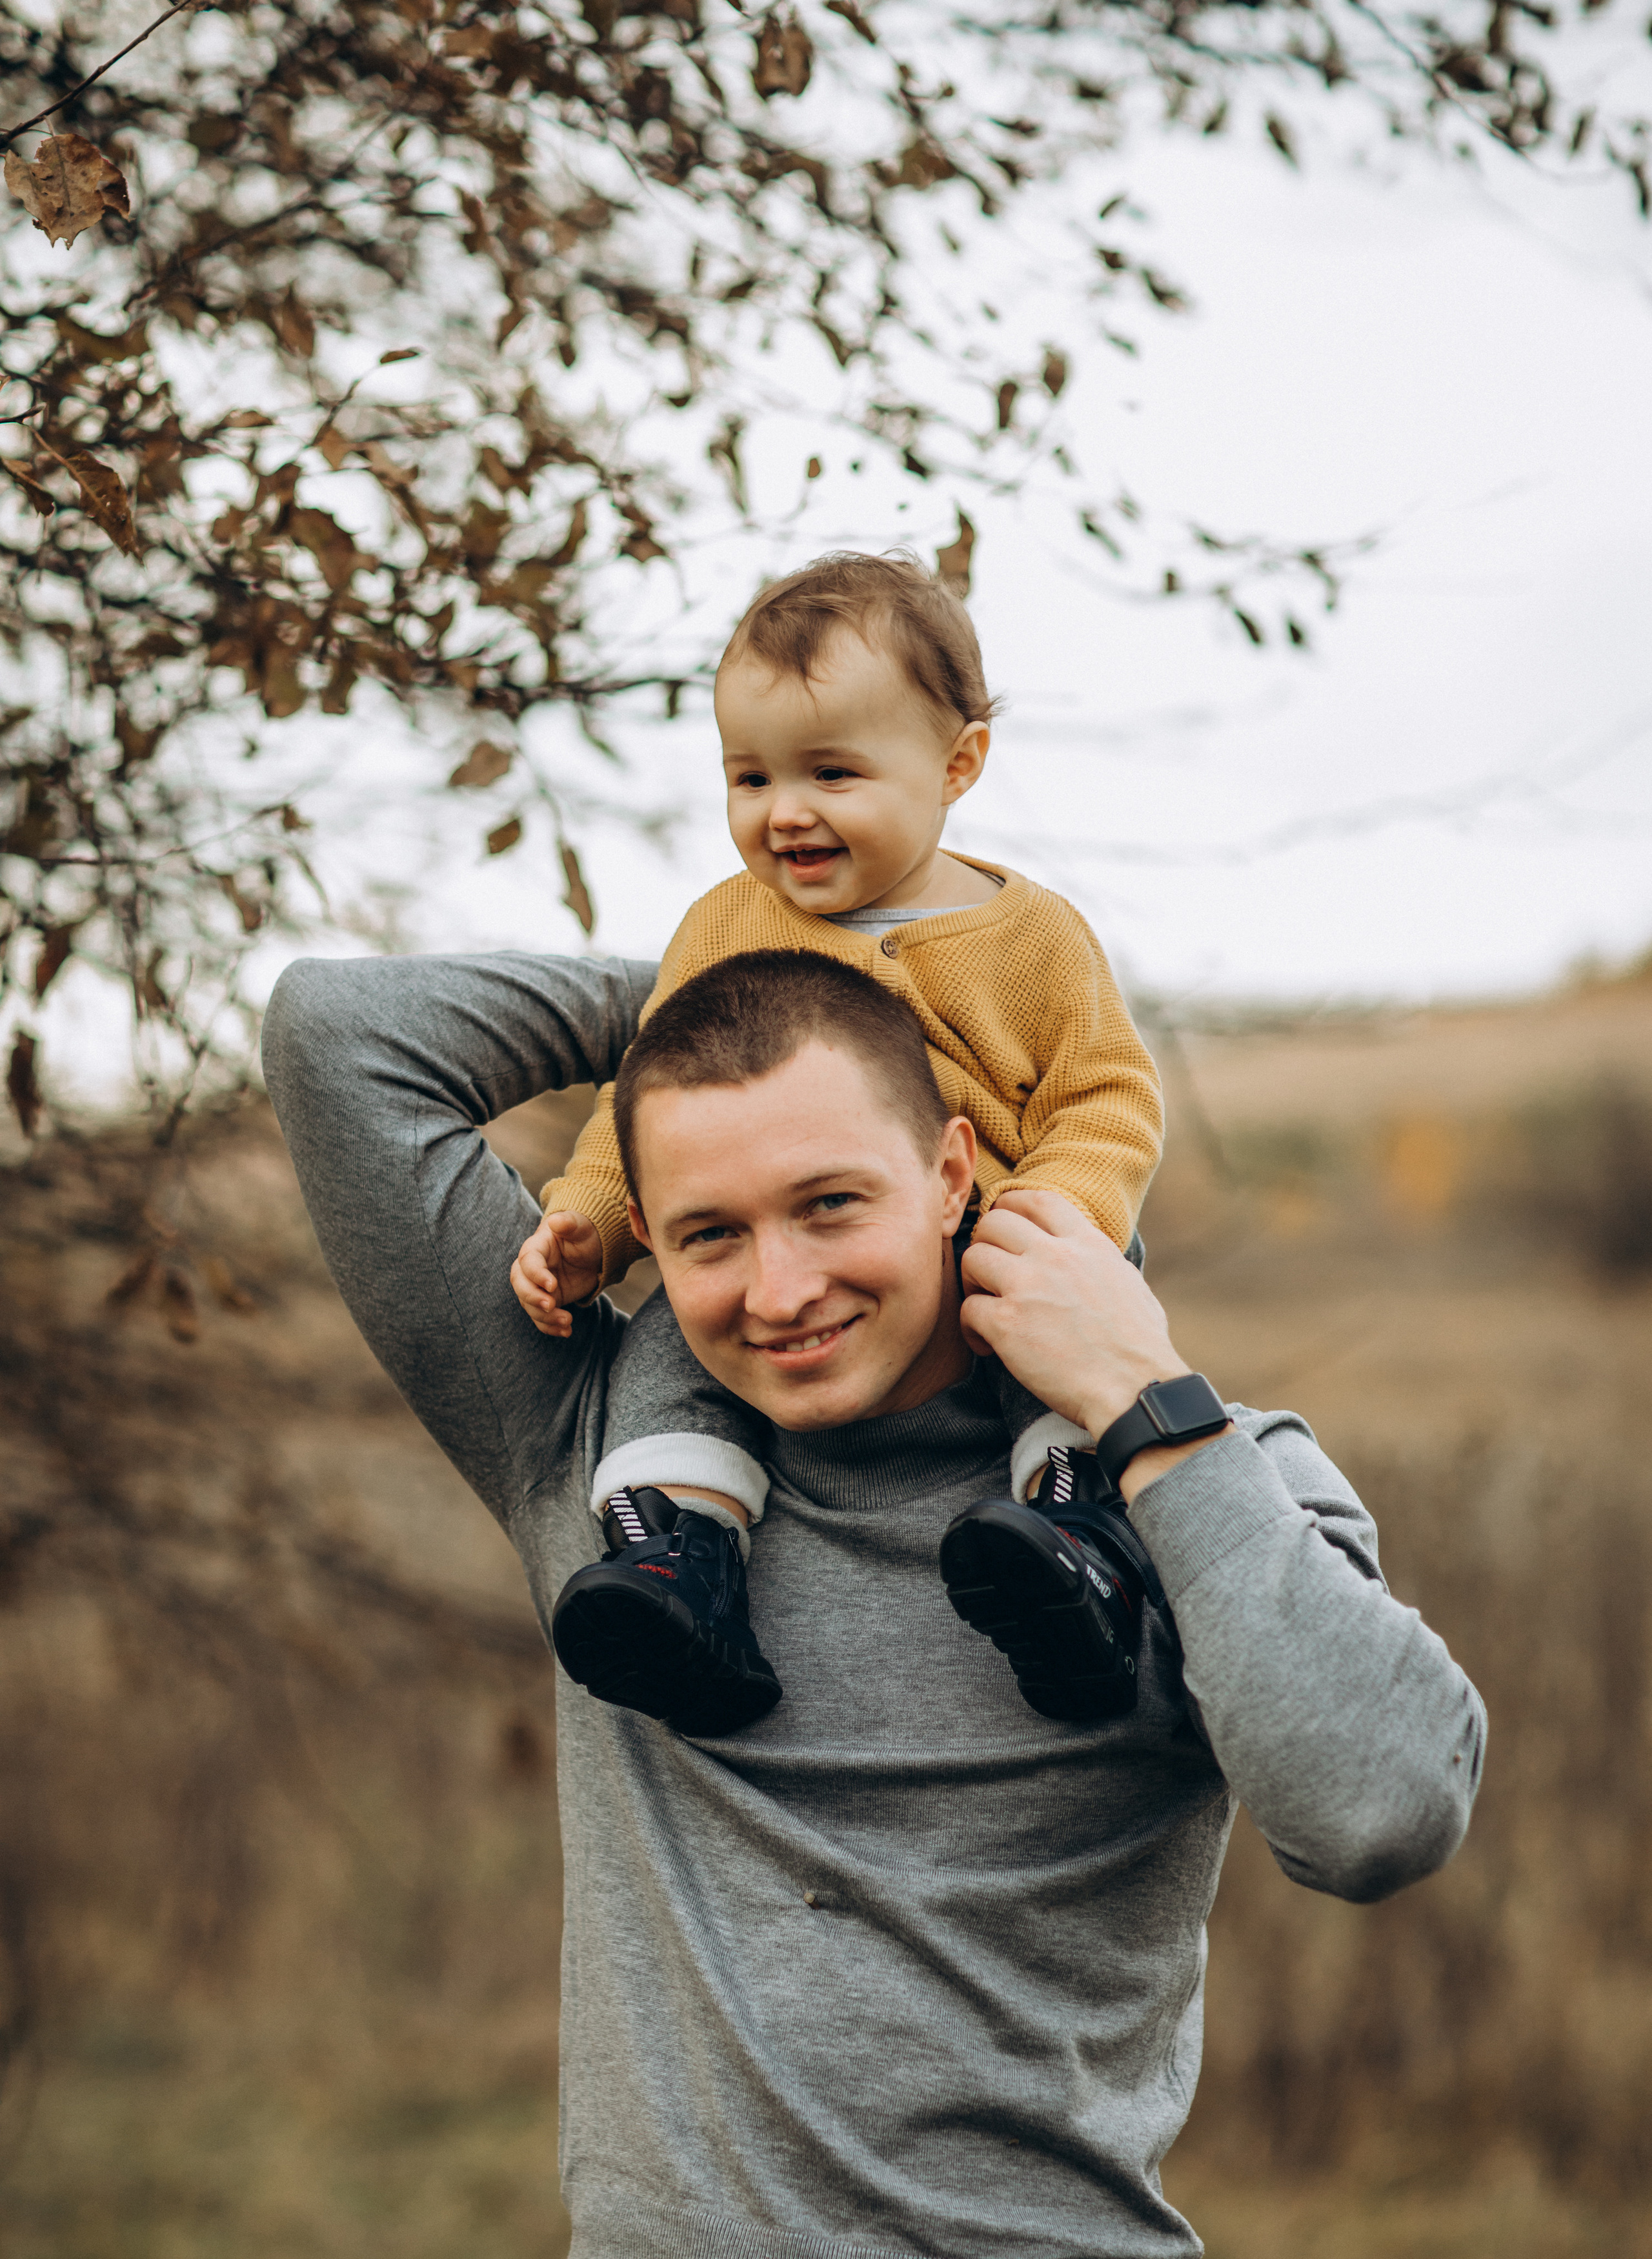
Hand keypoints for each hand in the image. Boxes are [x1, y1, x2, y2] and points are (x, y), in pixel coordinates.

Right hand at [511, 1210, 602, 1338]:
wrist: (593, 1251)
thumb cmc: (585, 1233)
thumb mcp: (581, 1226)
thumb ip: (569, 1223)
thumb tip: (557, 1221)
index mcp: (536, 1247)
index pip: (527, 1262)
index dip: (536, 1275)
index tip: (553, 1286)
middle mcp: (532, 1269)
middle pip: (520, 1285)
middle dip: (532, 1298)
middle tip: (551, 1306)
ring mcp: (538, 1287)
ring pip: (530, 1305)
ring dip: (545, 1317)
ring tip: (567, 1322)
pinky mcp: (547, 1301)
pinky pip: (542, 1318)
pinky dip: (551, 1327)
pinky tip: (566, 1332)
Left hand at [960, 1189, 1193, 1444]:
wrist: (1134, 1388)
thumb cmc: (1140, 1347)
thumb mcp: (1129, 1284)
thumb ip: (1100, 1262)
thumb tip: (1091, 1259)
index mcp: (1087, 1244)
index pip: (1036, 1199)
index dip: (1011, 1207)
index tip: (1005, 1230)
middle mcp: (1055, 1256)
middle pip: (994, 1222)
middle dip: (986, 1245)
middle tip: (991, 1274)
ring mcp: (1028, 1286)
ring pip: (972, 1257)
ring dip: (973, 1282)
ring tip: (988, 1307)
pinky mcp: (1007, 1323)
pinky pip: (967, 1308)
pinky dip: (971, 1328)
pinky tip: (988, 1345)